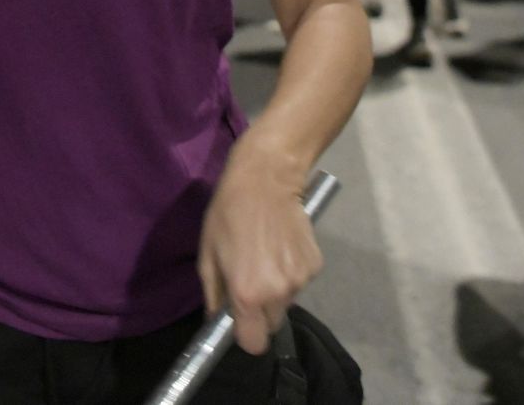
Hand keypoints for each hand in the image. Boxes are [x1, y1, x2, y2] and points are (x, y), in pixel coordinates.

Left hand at [198, 155, 321, 354]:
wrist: (266, 180)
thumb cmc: (228, 214)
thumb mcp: (208, 253)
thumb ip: (213, 293)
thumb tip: (217, 318)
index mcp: (248, 294)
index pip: (254, 343)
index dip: (245, 334)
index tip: (239, 320)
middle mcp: (278, 293)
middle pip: (271, 323)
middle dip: (259, 311)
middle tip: (249, 280)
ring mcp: (301, 280)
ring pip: (286, 301)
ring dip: (275, 289)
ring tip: (265, 255)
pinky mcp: (315, 265)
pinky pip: (299, 281)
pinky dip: (290, 272)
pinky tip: (281, 246)